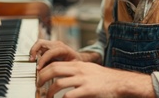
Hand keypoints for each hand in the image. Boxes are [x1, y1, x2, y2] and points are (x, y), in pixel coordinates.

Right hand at [29, 39, 81, 69]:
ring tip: (31, 60)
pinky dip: (35, 52)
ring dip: (33, 51)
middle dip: (34, 52)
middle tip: (32, 61)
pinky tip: (34, 60)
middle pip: (41, 43)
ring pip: (39, 43)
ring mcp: (52, 45)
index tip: (39, 68)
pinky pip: (39, 47)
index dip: (43, 59)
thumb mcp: (72, 66)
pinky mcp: (48, 47)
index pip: (50, 52)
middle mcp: (56, 45)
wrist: (78, 58)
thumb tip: (54, 74)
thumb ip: (63, 69)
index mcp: (63, 49)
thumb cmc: (75, 62)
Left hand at [37, 61, 154, 97]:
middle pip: (53, 69)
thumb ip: (76, 71)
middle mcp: (79, 70)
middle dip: (41, 78)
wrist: (120, 82)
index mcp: (78, 64)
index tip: (38, 77)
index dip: (44, 69)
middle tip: (37, 86)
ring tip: (47, 97)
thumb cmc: (104, 79)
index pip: (55, 63)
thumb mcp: (88, 70)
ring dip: (49, 91)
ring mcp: (83, 80)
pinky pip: (69, 95)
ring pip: (58, 83)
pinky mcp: (88, 90)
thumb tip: (62, 75)